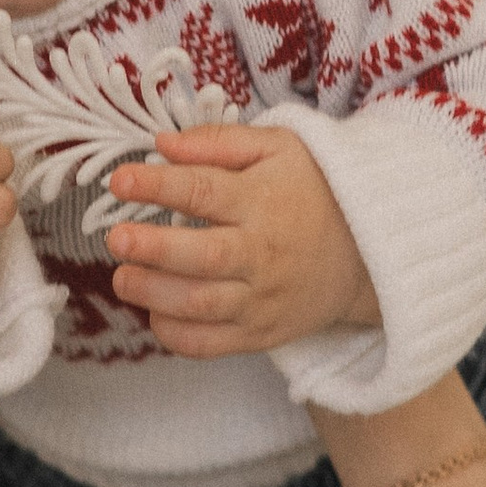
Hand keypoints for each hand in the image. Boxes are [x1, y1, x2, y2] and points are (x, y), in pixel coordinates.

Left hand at [105, 124, 379, 357]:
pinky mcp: (260, 333)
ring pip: (201, 305)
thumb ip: (219, 142)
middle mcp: (262, 253)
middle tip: (117, 239)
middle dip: (154, 249)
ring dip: (155, 294)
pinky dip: (176, 335)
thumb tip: (163, 144)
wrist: (368, 254)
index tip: (120, 180)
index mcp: (263, 200)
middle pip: (202, 256)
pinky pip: (211, 344)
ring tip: (122, 277)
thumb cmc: (314, 191)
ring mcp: (261, 298)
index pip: (203, 191)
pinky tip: (154, 313)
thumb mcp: (279, 148)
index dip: (157, 185)